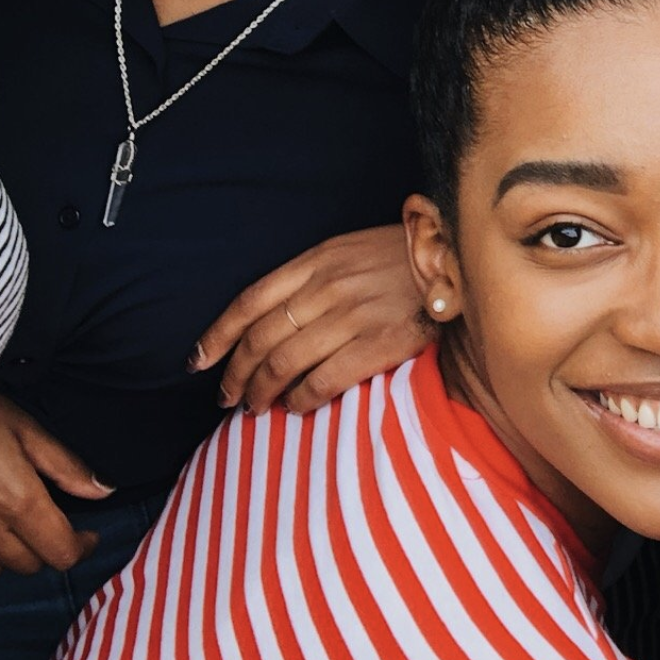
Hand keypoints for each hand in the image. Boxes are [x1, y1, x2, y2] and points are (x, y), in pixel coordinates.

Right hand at [0, 389, 111, 578]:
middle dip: (45, 547)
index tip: (87, 534)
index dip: (81, 547)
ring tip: (7, 520)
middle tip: (47, 519)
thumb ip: (66, 466)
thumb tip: (102, 490)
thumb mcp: (26, 428)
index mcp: (17, 501)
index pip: (60, 553)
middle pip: (28, 565)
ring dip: (7, 553)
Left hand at [192, 224, 431, 415]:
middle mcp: (327, 288)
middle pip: (261, 339)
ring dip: (262, 393)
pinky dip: (301, 400)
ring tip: (255, 409)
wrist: (461, 261)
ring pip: (284, 364)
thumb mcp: (351, 250)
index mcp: (317, 261)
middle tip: (228, 398)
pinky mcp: (378, 344)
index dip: (217, 336)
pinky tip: (296, 408)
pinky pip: (323, 381)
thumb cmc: (404, 259)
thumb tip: (273, 319)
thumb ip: (313, 276)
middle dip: (236, 375)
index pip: (250, 302)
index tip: (198, 361)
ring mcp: (352, 317)